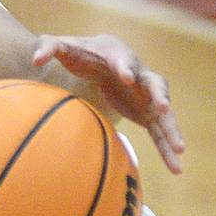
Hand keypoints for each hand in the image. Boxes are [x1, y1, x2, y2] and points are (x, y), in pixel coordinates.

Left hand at [32, 34, 183, 172]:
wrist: (100, 58)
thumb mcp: (62, 46)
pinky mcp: (147, 112)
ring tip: (179, 149)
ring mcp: (147, 95)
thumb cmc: (80, 52)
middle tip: (163, 107)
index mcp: (118, 55)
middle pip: (155, 83)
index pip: (124, 59)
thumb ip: (47, 47)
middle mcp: (139, 75)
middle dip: (159, 95)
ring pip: (163, 111)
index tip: (126, 77)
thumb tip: (36, 60)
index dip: (126, 67)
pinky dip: (167, 147)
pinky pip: (159, 130)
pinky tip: (175, 169)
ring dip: (171, 128)